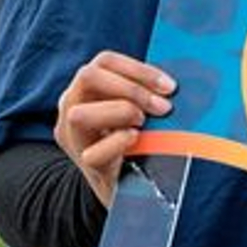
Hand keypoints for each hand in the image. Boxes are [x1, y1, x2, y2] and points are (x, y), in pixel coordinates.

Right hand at [55, 50, 175, 207]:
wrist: (128, 184)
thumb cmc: (140, 137)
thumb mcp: (140, 109)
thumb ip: (148, 92)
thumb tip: (174, 83)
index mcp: (88, 88)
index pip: (105, 61)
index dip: (139, 69)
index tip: (169, 86)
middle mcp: (72, 107)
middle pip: (88, 76)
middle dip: (132, 88)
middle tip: (163, 107)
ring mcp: (73, 137)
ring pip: (79, 114)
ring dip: (120, 112)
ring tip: (143, 122)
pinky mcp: (84, 165)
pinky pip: (94, 153)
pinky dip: (118, 143)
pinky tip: (137, 140)